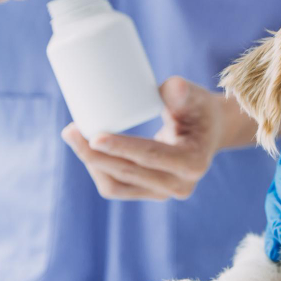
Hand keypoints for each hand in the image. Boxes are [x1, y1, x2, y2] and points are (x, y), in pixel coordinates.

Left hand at [62, 76, 224, 200]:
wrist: (209, 131)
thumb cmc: (200, 110)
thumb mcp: (197, 98)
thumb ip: (183, 92)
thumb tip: (173, 87)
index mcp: (193, 164)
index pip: (152, 157)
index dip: (122, 148)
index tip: (95, 136)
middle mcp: (180, 186)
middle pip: (128, 174)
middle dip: (94, 156)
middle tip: (71, 130)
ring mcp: (163, 193)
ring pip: (116, 186)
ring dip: (91, 163)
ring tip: (73, 136)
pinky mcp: (149, 193)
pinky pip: (116, 187)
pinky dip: (97, 170)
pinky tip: (84, 150)